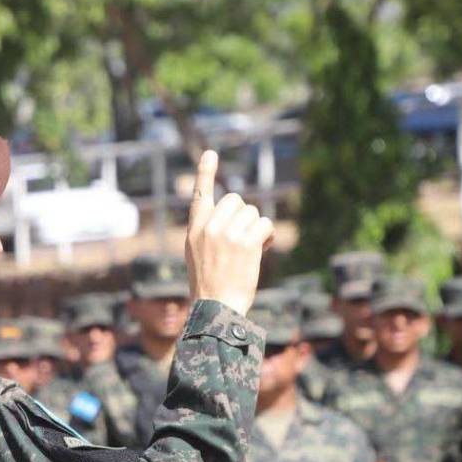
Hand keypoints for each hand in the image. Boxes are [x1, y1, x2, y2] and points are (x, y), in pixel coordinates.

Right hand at [185, 150, 272, 315]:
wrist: (216, 308)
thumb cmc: (210, 285)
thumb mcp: (199, 254)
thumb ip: (210, 231)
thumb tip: (239, 211)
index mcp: (194, 230)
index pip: (200, 195)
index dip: (205, 173)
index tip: (211, 154)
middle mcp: (208, 227)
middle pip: (236, 200)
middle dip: (244, 216)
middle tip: (241, 240)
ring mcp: (227, 233)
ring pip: (253, 212)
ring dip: (256, 228)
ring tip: (248, 251)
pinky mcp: (246, 242)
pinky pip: (265, 224)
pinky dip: (267, 236)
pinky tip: (260, 251)